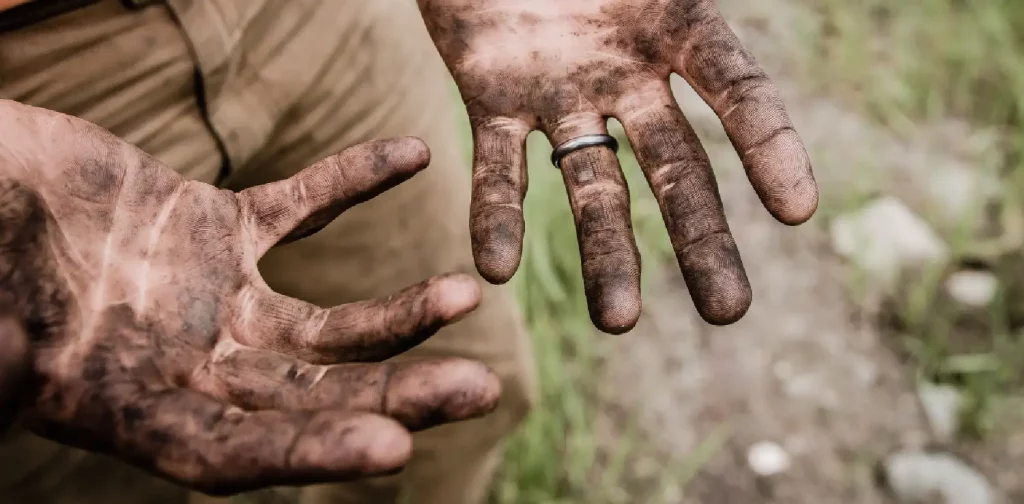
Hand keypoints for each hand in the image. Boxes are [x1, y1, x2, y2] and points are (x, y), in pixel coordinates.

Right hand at [0, 100, 499, 494]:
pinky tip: (412, 153)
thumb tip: (18, 382)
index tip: (393, 450)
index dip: (308, 454)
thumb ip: (7, 360)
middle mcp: (188, 366)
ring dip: (398, 312)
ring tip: (466, 294)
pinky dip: (352, 179)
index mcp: (132, 407)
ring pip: (325, 322)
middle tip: (480, 390)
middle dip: (394, 396)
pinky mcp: (218, 228)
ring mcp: (213, 299)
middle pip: (310, 396)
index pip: (232, 454)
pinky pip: (300, 205)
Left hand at [419, 0, 817, 330]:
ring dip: (604, 253)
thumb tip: (731, 1)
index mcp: (677, 24)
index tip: (798, 210)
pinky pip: (498, 164)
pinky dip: (497, 214)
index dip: (770, 147)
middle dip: (701, 239)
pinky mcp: (492, 99)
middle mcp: (627, 74)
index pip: (738, 92)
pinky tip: (497, 269)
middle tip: (729, 312)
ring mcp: (561, 92)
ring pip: (591, 184)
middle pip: (675, 167)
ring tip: (616, 322)